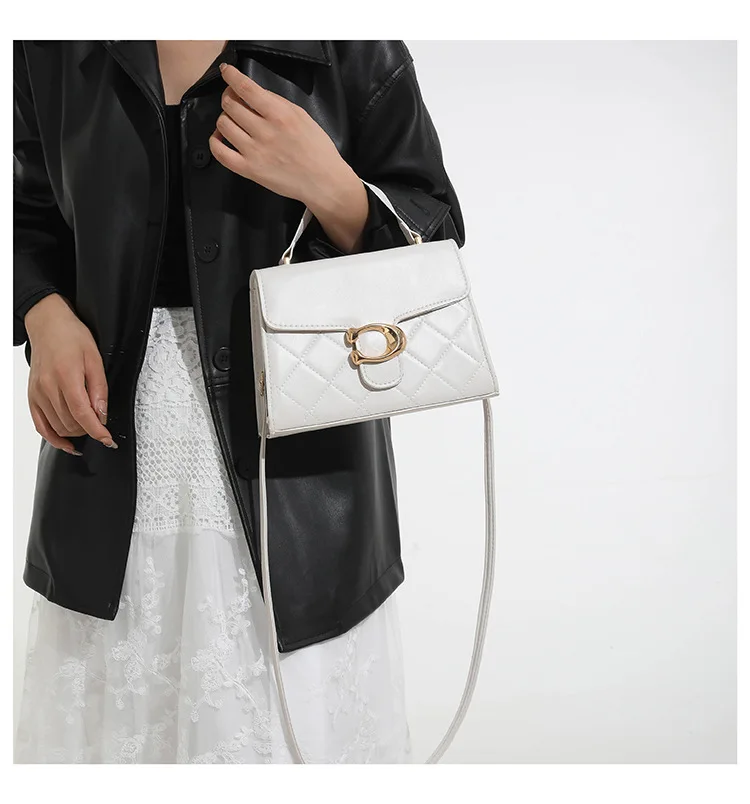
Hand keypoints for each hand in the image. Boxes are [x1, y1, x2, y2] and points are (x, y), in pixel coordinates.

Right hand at [25, 293, 116, 454]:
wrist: (48, 325)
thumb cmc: (72, 337)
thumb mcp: (95, 359)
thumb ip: (99, 389)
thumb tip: (102, 414)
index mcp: (66, 376)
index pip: (82, 414)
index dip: (97, 431)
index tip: (108, 440)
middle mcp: (48, 387)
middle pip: (70, 423)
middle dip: (89, 430)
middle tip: (102, 425)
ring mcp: (37, 393)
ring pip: (58, 427)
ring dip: (76, 433)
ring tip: (88, 427)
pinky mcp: (32, 396)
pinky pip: (40, 425)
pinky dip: (54, 438)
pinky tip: (67, 443)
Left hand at [209, 63, 356, 213]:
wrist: (323, 182)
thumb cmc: (317, 150)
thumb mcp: (302, 116)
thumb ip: (277, 102)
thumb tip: (254, 92)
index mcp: (279, 115)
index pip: (245, 88)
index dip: (230, 76)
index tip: (226, 72)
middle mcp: (265, 132)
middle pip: (230, 104)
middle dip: (228, 97)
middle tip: (233, 100)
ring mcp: (255, 152)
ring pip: (223, 125)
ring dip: (224, 118)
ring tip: (232, 121)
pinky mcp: (250, 170)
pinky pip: (220, 152)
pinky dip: (215, 141)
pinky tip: (221, 138)